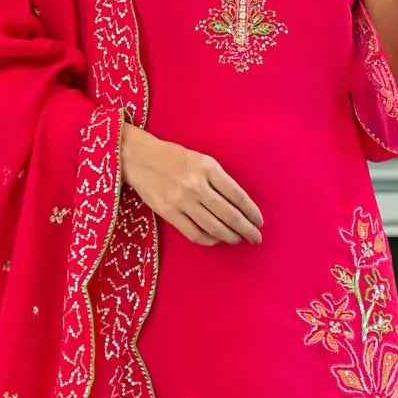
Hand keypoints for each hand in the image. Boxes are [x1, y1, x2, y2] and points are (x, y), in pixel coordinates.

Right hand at [120, 125, 262, 246]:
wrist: (138, 157)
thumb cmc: (173, 157)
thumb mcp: (201, 159)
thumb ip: (218, 179)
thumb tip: (239, 205)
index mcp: (208, 168)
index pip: (237, 195)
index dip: (251, 212)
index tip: (259, 221)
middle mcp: (196, 185)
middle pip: (229, 215)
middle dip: (246, 229)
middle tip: (255, 237)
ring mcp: (181, 200)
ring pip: (214, 227)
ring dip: (230, 236)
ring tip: (238, 239)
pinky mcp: (168, 213)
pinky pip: (194, 233)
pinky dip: (209, 240)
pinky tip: (216, 239)